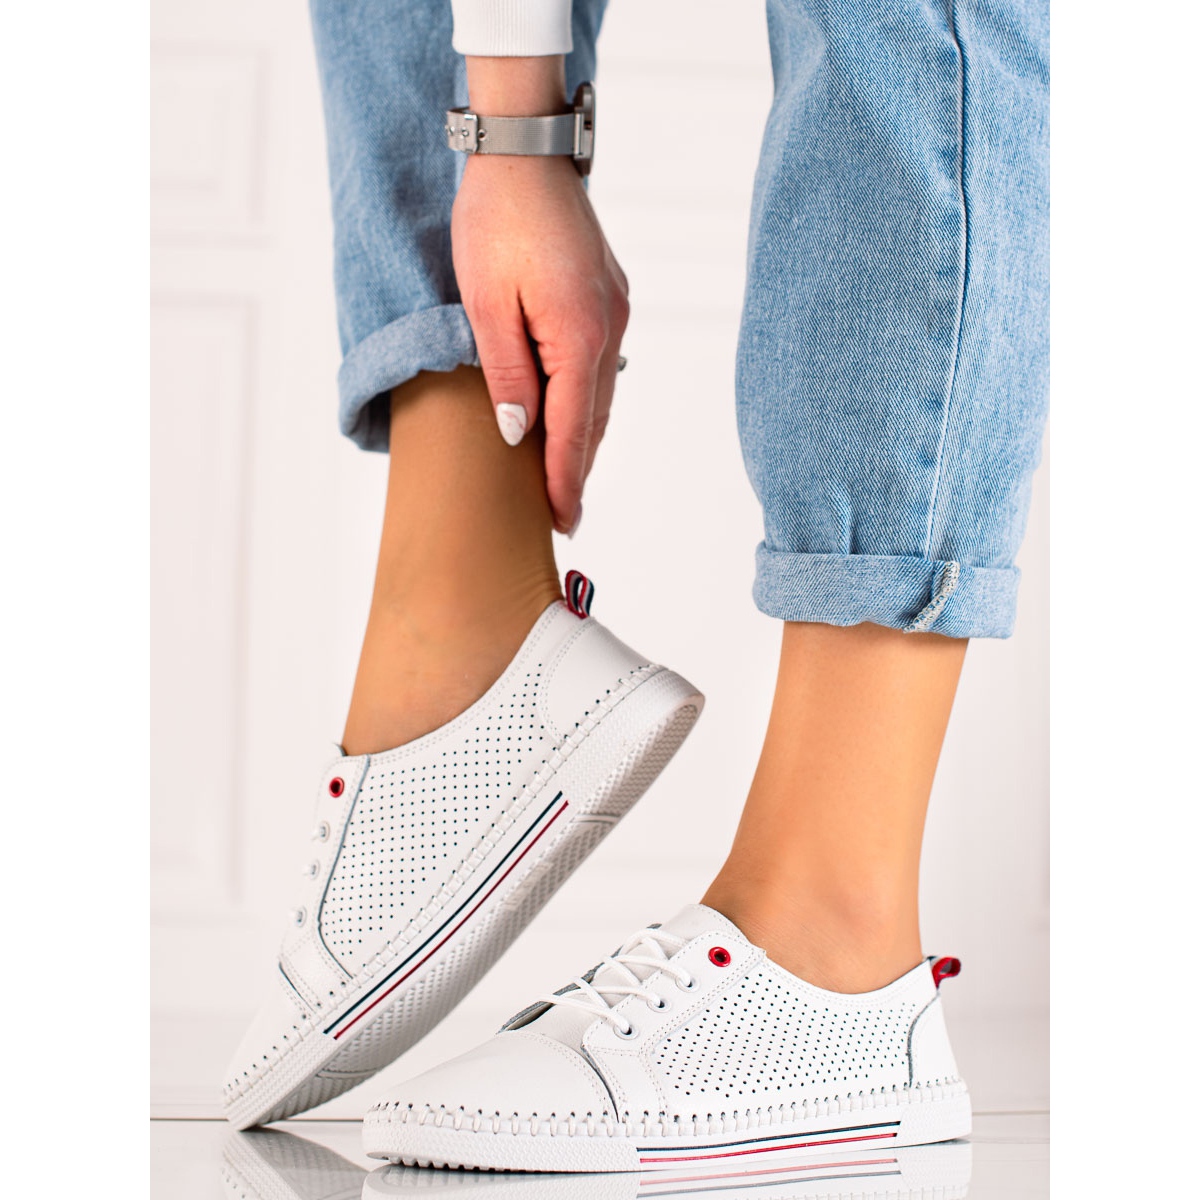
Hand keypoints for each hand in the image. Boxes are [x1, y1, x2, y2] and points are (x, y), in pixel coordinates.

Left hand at [452, 152, 628, 533]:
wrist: (525, 154)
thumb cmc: (496, 222)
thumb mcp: (485, 304)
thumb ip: (506, 374)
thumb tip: (520, 434)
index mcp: (579, 334)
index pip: (573, 430)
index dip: (566, 481)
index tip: (563, 522)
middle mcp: (609, 328)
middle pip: (595, 420)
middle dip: (578, 470)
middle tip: (563, 516)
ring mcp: (616, 312)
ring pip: (601, 396)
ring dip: (584, 439)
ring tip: (564, 480)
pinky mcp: (609, 299)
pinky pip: (600, 367)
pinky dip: (586, 402)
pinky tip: (570, 419)